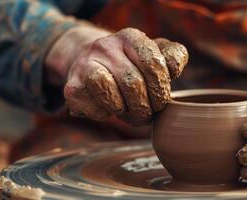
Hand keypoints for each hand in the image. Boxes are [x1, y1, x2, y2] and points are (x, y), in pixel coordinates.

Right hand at [46, 26, 187, 124]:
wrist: (88, 61)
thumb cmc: (131, 63)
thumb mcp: (154, 54)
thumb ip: (172, 57)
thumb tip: (174, 69)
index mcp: (130, 37)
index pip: (153, 63)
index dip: (161, 88)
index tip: (162, 100)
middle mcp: (105, 46)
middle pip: (133, 84)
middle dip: (147, 106)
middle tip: (149, 114)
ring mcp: (85, 65)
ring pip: (112, 96)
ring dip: (127, 112)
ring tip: (132, 114)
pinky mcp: (72, 87)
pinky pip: (96, 109)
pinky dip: (107, 115)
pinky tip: (110, 109)